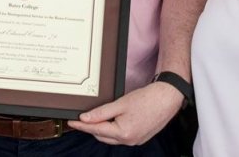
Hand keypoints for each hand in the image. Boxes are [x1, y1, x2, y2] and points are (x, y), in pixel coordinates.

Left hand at [67, 81, 183, 145]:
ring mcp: (136, 140)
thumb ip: (101, 112)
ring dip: (103, 129)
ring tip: (94, 119)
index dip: (82, 126)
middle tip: (81, 119)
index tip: (71, 122)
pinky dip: (114, 130)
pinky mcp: (140, 137)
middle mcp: (129, 140)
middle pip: (103, 136)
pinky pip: (121, 136)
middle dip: (92, 128)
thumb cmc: (146, 99)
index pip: (96, 130)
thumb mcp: (120, 103)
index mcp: (123, 133)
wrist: (167, 98)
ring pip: (112, 137)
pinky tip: (111, 121)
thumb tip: (85, 119)